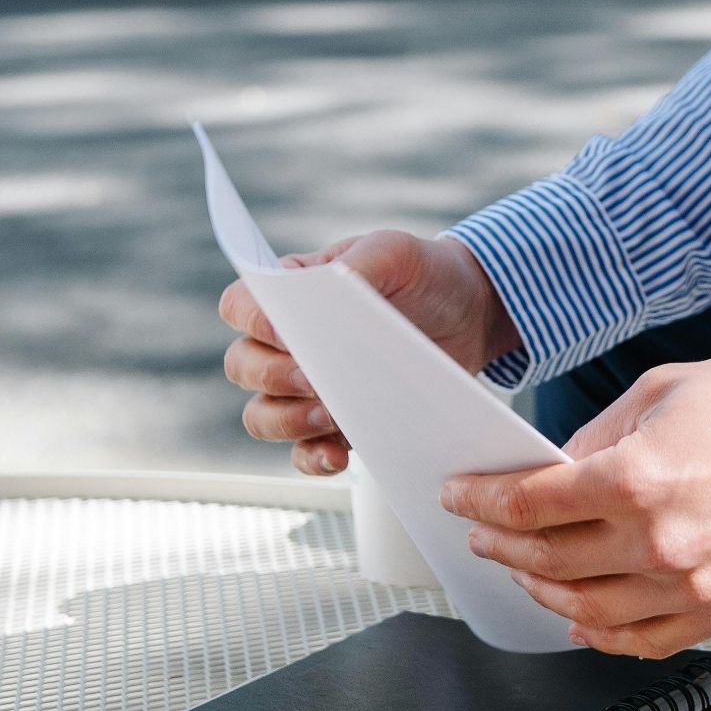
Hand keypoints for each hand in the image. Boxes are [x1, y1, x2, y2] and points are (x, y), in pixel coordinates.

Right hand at [218, 230, 518, 474]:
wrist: (470, 315)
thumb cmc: (423, 274)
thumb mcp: (394, 252)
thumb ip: (358, 264)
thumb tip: (329, 289)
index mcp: (291, 292)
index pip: (240, 306)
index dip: (251, 320)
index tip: (286, 331)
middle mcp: (288, 344)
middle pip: (243, 367)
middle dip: (271, 376)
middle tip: (314, 378)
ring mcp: (309, 389)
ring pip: (263, 416)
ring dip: (286, 421)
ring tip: (329, 417)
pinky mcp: (338, 425)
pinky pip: (304, 453)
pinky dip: (312, 458)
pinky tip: (338, 455)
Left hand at [440, 336, 710, 656]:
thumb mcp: (665, 390)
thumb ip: (597, 436)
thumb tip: (550, 470)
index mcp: (638, 478)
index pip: (530, 504)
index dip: (481, 500)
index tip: (460, 496)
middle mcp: (660, 541)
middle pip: (548, 560)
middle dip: (500, 545)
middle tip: (481, 533)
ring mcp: (693, 585)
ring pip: (586, 612)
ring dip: (541, 592)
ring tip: (525, 570)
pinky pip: (644, 641)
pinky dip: (601, 636)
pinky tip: (583, 619)